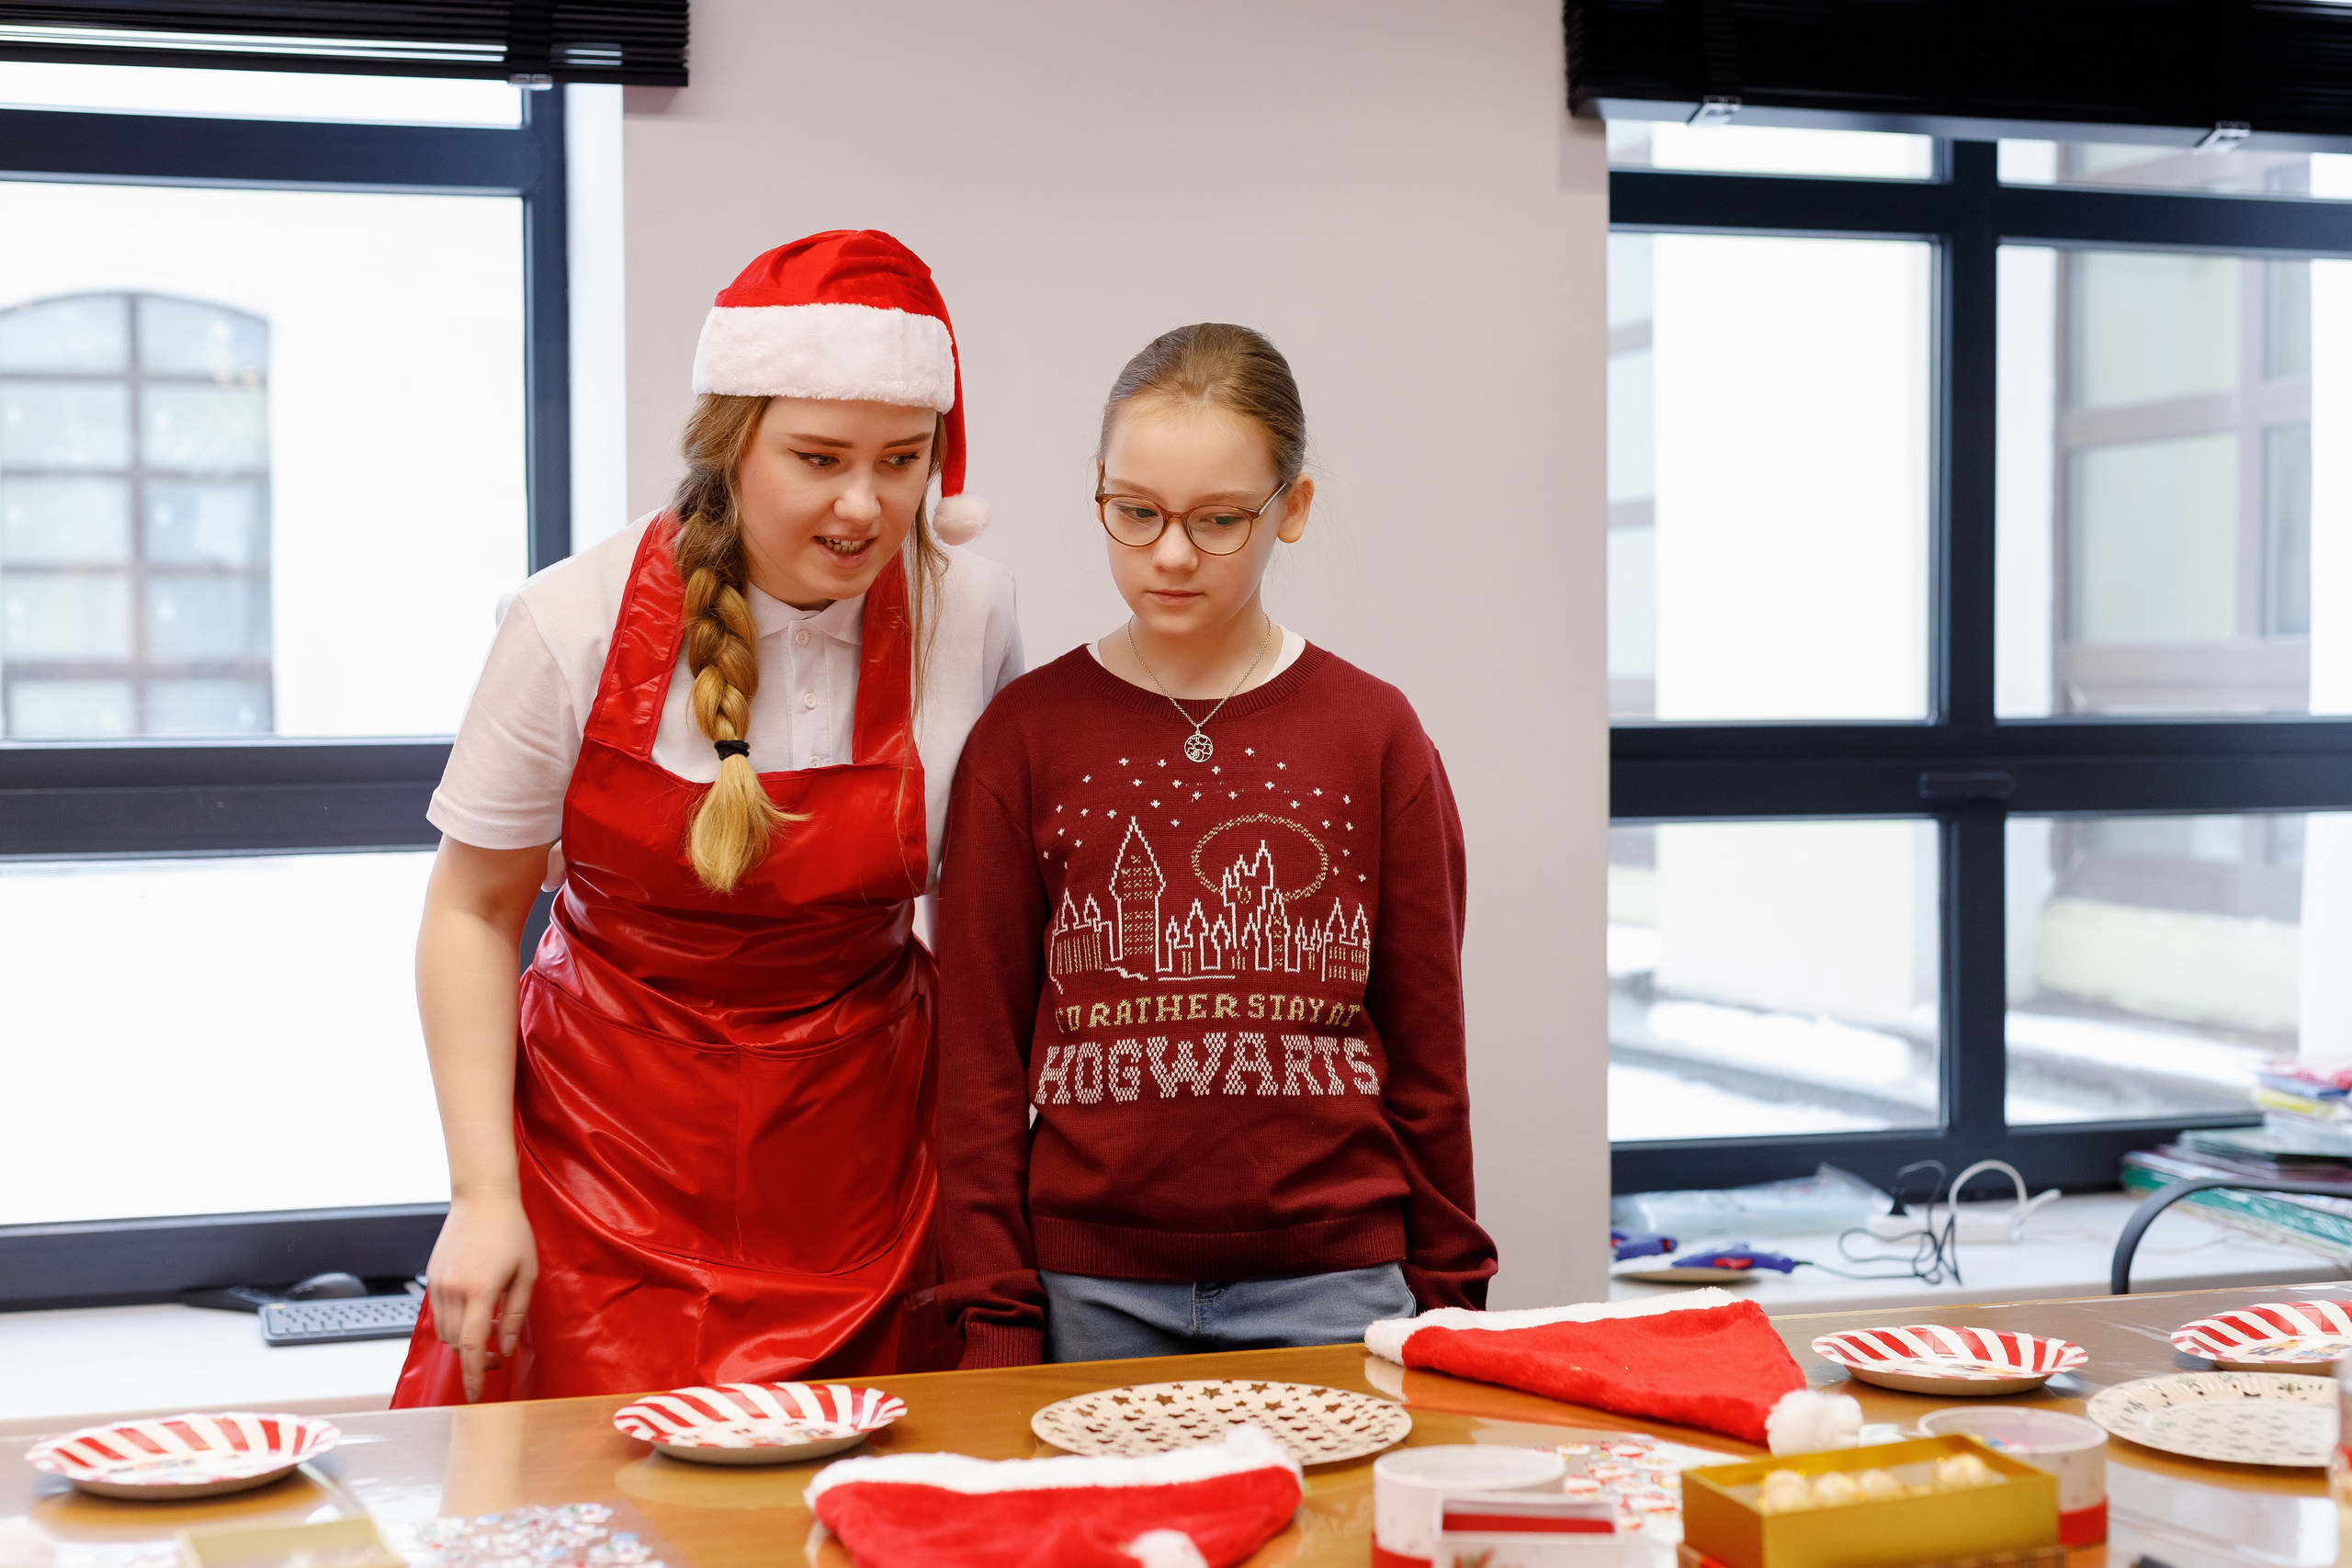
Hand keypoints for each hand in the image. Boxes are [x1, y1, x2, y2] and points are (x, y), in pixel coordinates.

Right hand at [426, 1195, 538, 1402]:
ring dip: (465, 1342)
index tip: (475, 1396)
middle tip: (498, 1357)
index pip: (472, 1345)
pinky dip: (456, 1325)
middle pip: (457, 1343)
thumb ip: (516, 1315)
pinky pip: (441, 1314)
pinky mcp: (432, 1278)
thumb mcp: (526, 1273)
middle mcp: (453, 1289)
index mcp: (481, 1290)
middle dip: (474, 1359)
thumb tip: (505, 1350)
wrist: (482, 1199)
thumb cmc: (511, 1232)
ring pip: (446, 1332)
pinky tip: (477, 1314)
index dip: (473, 1375)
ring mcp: (438, 1284)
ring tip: (491, 1331)